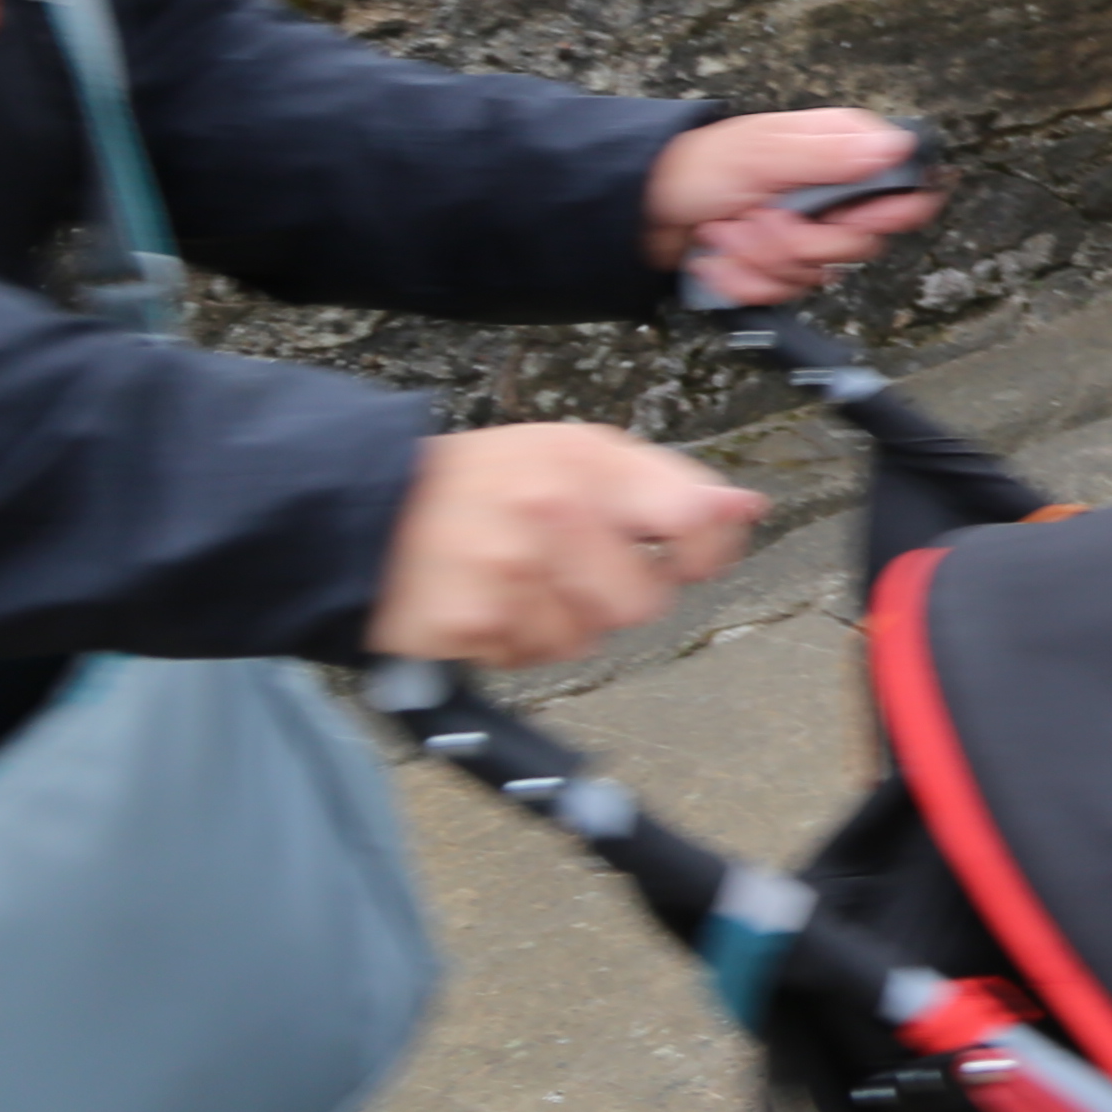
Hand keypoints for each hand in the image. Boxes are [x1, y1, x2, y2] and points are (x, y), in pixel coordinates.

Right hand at [370, 425, 767, 666]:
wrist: (364, 507)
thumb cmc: (482, 482)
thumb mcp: (575, 453)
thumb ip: (668, 483)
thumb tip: (747, 510)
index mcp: (585, 462)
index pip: (691, 519)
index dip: (705, 550)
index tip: (688, 557)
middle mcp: (550, 513)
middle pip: (642, 603)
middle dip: (617, 596)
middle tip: (575, 569)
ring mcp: (506, 573)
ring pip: (584, 639)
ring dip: (561, 623)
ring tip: (520, 582)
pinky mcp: (464, 625)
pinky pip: (525, 658)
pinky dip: (512, 641)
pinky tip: (486, 603)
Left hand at [645, 109, 939, 304]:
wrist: (639, 211)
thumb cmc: (695, 168)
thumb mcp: (761, 155)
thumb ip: (828, 157)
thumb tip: (895, 149)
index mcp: (840, 150)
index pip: (903, 184)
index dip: (887, 212)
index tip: (847, 220)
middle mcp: (832, 191)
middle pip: (863, 241)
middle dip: (802, 242)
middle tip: (762, 219)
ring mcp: (808, 230)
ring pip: (821, 272)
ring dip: (763, 260)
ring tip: (728, 232)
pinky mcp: (782, 264)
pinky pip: (787, 291)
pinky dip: (747, 280)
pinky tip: (722, 256)